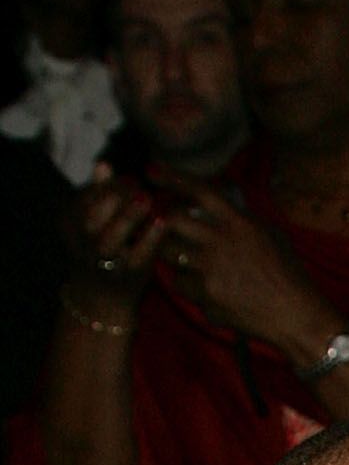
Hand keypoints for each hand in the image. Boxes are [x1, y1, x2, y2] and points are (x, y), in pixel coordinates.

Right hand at [64, 166, 162, 313]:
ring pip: (111, 236)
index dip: (109, 186)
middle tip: (138, 187)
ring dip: (131, 215)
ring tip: (148, 199)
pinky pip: (139, 254)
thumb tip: (103, 165)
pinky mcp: (128, 276)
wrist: (102, 300)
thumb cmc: (101, 251)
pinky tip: (163, 220)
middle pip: (94, 215)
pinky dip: (152, 236)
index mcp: (70, 224)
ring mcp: (103, 261)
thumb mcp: (94, 221)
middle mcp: (82, 244)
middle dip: (117, 197)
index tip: (130, 179)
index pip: (86, 198)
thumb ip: (99, 194)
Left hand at [157, 185, 338, 362]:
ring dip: (173, 256)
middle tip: (165, 227)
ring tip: (188, 262)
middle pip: (172, 220)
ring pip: (170, 255)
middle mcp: (221, 242)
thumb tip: (225, 203)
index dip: (173, 177)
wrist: (296, 316)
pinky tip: (209, 292)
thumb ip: (244, 219)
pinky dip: (191, 288)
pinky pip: (183, 286)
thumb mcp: (272, 235)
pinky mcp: (207, 297)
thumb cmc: (290, 275)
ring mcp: (211, 270)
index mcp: (239, 223)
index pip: (199, 190)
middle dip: (163, 222)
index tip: (151, 170)